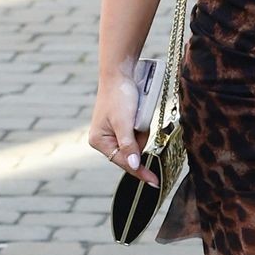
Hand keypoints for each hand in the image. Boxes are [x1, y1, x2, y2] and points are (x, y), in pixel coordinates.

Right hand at [88, 73, 158, 187]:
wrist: (121, 72)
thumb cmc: (119, 96)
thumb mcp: (124, 122)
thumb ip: (128, 145)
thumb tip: (134, 166)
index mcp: (99, 141)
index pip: (123, 162)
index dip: (140, 172)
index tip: (155, 182)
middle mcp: (104, 139)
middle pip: (132, 153)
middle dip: (140, 139)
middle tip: (138, 120)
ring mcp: (113, 132)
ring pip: (137, 143)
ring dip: (142, 131)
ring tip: (137, 113)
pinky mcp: (122, 125)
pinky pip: (138, 132)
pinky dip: (142, 125)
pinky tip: (139, 112)